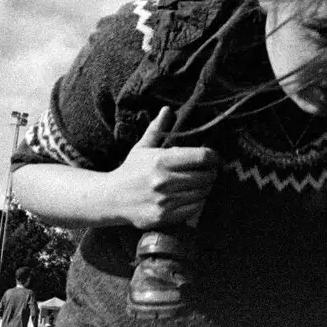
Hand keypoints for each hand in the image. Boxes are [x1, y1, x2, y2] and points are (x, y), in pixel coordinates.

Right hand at [108, 107, 219, 229]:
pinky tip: (192, 196)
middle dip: (211, 173)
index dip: (214, 157)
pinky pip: (194, 209)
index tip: (215, 158)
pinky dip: (197, 202)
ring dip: (205, 188)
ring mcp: (165, 201)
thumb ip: (157, 129)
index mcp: (161, 160)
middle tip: (210, 171)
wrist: (111, 198)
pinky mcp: (164, 217)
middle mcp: (164, 181)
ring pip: (202, 193)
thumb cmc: (130, 170)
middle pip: (206, 176)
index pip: (201, 157)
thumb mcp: (142, 147)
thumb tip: (167, 109)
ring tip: (201, 183)